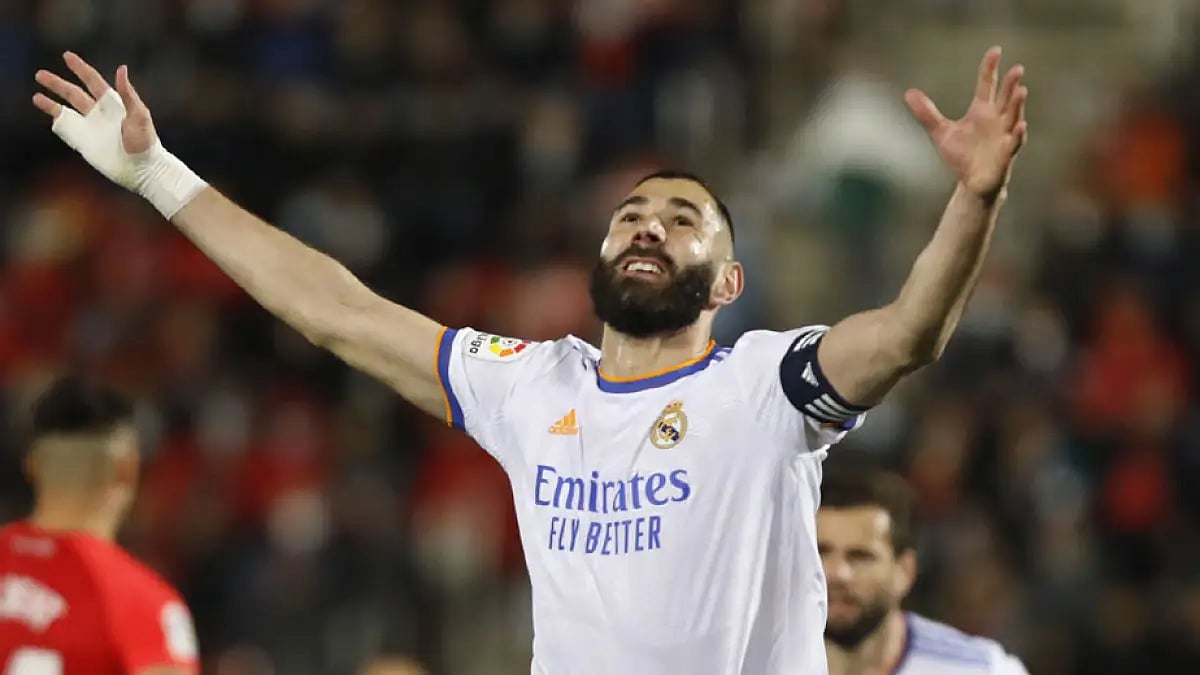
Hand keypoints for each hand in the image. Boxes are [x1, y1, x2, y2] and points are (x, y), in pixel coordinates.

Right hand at [33, 52, 158, 190]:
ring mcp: (90, 127)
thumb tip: (121, 68)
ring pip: (66, 110)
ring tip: (36, 96)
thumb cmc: (145, 142)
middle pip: (73, 93)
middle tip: (40, 74)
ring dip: (51, 102)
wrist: (142, 169)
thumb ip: (127, 93)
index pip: (92, 81)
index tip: (67, 55)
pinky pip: (66, 129)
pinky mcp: (85, 142)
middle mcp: (98, 113)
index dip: (80, 68)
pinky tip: (48, 117)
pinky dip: (57, 121)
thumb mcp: (139, 114)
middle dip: (57, 83)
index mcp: (112, 103)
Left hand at [905, 46, 1028, 200]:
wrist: (972, 184)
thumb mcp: (940, 132)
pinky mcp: (1006, 155)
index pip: (987, 84)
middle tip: (1017, 68)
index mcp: (982, 111)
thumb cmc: (961, 156)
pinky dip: (1017, 135)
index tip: (995, 50)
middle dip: (1011, 84)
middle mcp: (997, 120)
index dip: (990, 68)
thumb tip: (909, 93)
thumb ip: (926, 113)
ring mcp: (1004, 137)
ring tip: (1022, 90)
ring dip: (1018, 105)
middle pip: (1005, 98)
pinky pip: (1014, 144)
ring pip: (1014, 117)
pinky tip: (1020, 126)